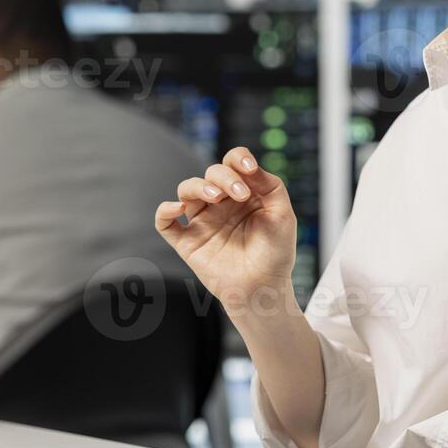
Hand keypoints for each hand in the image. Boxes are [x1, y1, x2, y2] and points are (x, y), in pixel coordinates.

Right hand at [154, 147, 296, 306]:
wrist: (264, 289)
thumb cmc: (275, 253)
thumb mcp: (282, 214)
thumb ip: (270, 186)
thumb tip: (249, 167)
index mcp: (243, 193)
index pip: (233, 163)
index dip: (238, 158)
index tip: (249, 168)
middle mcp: (220, 204)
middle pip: (211, 173)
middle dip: (224, 177)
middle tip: (240, 194)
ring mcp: (202, 221)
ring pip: (186, 190)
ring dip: (198, 187)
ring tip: (216, 198)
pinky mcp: (187, 242)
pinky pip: (165, 223)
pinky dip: (165, 211)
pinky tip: (178, 208)